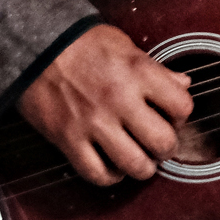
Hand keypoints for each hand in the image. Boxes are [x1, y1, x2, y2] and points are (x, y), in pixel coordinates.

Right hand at [18, 23, 193, 185]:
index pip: (182, 106)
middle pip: (162, 141)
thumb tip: (182, 84)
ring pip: (134, 164)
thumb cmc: (80, 43)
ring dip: (143, 167)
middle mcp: (120, 99)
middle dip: (167, 148)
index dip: (181, 115)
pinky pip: (96, 173)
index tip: (173, 116)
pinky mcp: (69, 138)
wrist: (36, 48)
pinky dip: (109, 177)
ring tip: (140, 159)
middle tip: (160, 144)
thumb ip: (157, 69)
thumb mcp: (127, 46)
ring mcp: (94, 122)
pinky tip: (112, 167)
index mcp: (139, 73)